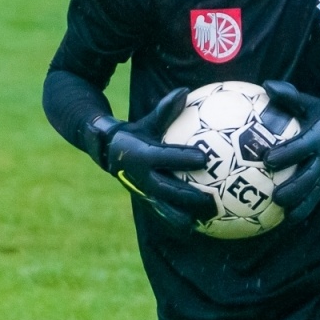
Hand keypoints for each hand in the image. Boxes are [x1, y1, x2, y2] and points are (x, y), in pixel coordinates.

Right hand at [89, 88, 214, 230]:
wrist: (107, 153)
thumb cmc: (134, 134)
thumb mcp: (146, 121)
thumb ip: (165, 109)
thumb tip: (184, 91)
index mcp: (141, 155)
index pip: (165, 157)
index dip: (183, 158)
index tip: (204, 158)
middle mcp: (141, 177)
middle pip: (167, 190)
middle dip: (189, 196)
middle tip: (212, 199)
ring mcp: (142, 193)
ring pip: (165, 209)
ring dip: (185, 217)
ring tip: (207, 222)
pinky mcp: (145, 202)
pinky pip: (164, 216)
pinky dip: (179, 223)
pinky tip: (199, 228)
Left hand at [261, 81, 319, 223]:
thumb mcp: (310, 101)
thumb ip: (289, 96)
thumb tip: (267, 85)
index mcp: (318, 137)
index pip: (301, 147)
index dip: (286, 154)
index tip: (268, 159)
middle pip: (310, 177)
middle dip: (294, 189)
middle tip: (276, 198)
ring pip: (314, 191)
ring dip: (301, 206)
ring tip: (285, 219)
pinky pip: (315, 195)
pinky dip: (304, 208)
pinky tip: (288, 221)